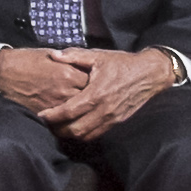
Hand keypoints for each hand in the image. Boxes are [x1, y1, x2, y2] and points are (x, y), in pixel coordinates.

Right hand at [0, 45, 90, 123]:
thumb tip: (83, 65)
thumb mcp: (51, 55)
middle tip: (96, 98)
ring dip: (83, 111)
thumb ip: (70, 61)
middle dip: (93, 98)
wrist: (4, 72)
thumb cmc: (26, 60)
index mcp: (68, 73)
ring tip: (87, 110)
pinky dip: (68, 119)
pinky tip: (72, 117)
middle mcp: (65, 90)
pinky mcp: (46, 113)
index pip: (93, 81)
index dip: (97, 82)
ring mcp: (56, 103)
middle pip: (89, 99)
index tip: (98, 82)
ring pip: (78, 112)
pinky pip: (63, 120)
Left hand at [52, 47, 177, 143]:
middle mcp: (104, 109)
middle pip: (75, 129)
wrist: (149, 73)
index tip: (41, 114)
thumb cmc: (122, 63)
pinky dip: (84, 134)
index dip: (52, 115)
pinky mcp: (118, 121)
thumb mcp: (98, 56)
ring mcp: (112, 118)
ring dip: (70, 134)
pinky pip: (97, 134)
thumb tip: (53, 55)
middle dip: (58, 129)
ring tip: (59, 127)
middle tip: (47, 123)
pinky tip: (76, 126)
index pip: (69, 111)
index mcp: (96, 93)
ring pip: (86, 135)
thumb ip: (74, 56)